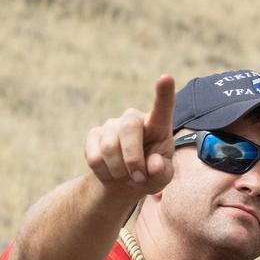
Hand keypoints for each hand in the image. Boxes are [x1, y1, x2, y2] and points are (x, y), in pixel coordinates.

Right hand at [84, 75, 175, 202]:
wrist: (123, 182)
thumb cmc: (149, 175)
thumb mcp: (161, 178)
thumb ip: (162, 172)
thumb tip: (154, 164)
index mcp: (157, 126)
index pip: (162, 108)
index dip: (164, 94)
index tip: (166, 78)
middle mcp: (133, 119)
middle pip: (128, 129)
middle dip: (132, 159)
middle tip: (139, 178)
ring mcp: (112, 125)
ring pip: (109, 147)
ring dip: (119, 171)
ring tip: (125, 176)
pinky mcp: (93, 135)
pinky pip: (94, 157)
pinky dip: (104, 173)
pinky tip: (111, 172)